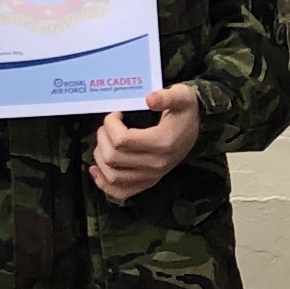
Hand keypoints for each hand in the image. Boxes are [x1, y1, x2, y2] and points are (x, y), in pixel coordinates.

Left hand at [90, 85, 199, 202]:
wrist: (192, 130)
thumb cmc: (184, 112)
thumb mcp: (182, 96)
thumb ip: (167, 96)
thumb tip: (149, 99)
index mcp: (163, 143)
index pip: (123, 141)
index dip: (111, 125)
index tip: (116, 114)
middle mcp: (156, 164)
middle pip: (113, 158)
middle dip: (102, 139)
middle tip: (106, 126)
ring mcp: (151, 176)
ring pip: (113, 175)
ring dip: (100, 158)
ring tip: (103, 142)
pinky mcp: (147, 183)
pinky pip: (120, 191)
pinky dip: (103, 183)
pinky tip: (97, 169)